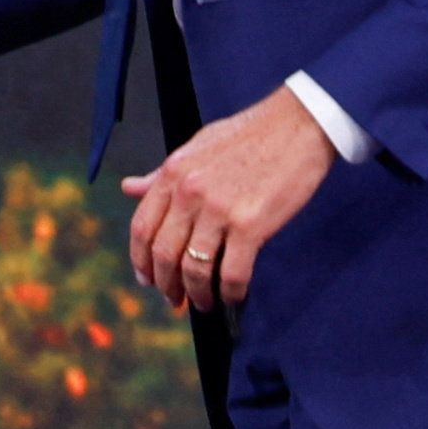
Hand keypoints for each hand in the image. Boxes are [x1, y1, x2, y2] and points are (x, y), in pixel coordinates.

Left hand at [122, 86, 337, 311]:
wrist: (298, 124)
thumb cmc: (249, 134)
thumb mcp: (196, 147)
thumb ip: (162, 174)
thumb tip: (128, 188)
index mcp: (173, 173)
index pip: (142, 228)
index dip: (140, 260)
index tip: (147, 279)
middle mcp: (189, 192)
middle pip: (164, 254)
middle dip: (166, 285)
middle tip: (174, 300)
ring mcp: (219, 210)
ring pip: (195, 268)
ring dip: (197, 294)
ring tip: (203, 304)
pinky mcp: (251, 225)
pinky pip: (232, 273)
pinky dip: (231, 293)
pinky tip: (234, 297)